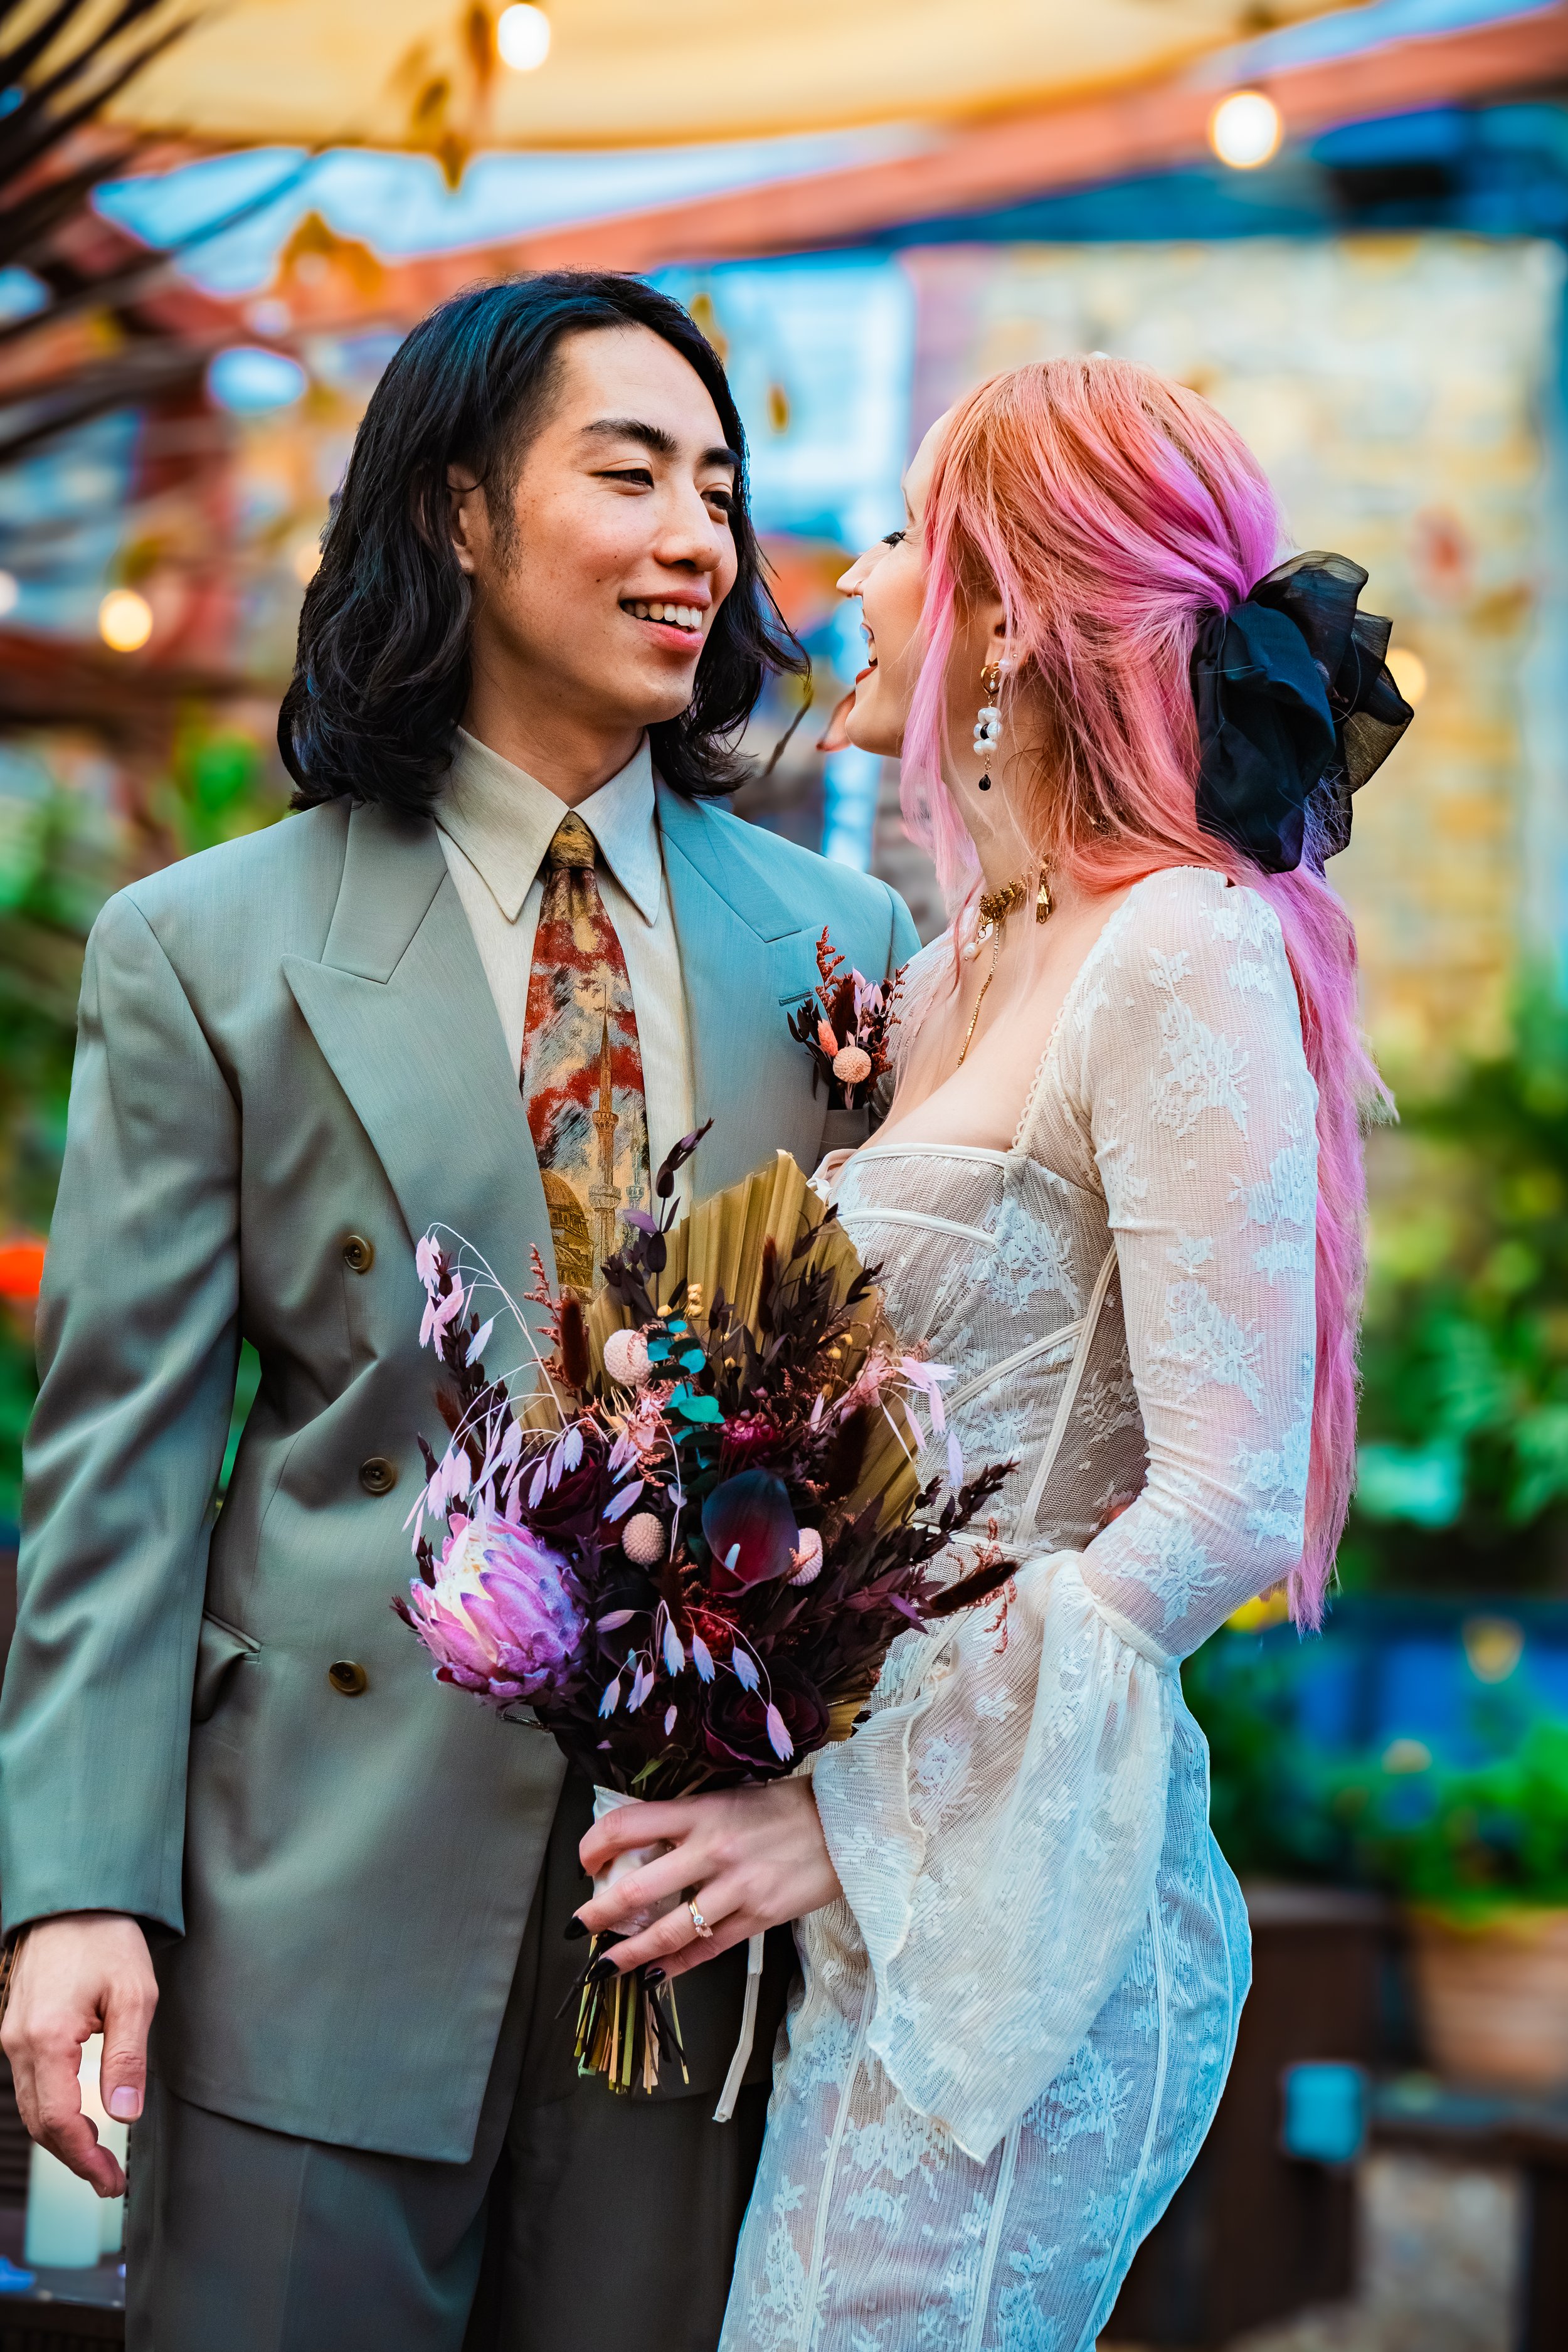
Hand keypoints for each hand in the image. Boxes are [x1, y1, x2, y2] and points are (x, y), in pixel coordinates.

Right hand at [2, 1913, 157, 2196]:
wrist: (71, 1898)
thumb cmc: (106, 1938)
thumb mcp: (134, 1993)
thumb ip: (127, 2057)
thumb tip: (125, 2116)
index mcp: (47, 2040)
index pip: (60, 2123)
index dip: (85, 2161)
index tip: (112, 2182)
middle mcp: (19, 2044)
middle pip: (40, 2124)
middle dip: (74, 2158)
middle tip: (108, 2179)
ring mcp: (12, 2036)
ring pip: (31, 2107)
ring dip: (62, 2138)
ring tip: (98, 2157)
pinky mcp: (16, 2029)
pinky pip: (30, 2084)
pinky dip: (52, 2110)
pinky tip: (78, 2117)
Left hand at [576, 1778, 841, 1982]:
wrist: (846, 1825)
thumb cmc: (785, 1806)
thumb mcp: (730, 1798)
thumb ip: (689, 1822)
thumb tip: (645, 1848)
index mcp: (701, 1811)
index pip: (629, 1825)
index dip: (595, 1845)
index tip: (585, 1861)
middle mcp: (713, 1849)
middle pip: (639, 1889)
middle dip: (600, 1913)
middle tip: (578, 1925)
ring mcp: (736, 1888)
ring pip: (670, 1930)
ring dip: (632, 1952)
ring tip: (606, 1965)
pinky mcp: (758, 1918)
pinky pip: (708, 1948)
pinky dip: (678, 1965)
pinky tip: (656, 1974)